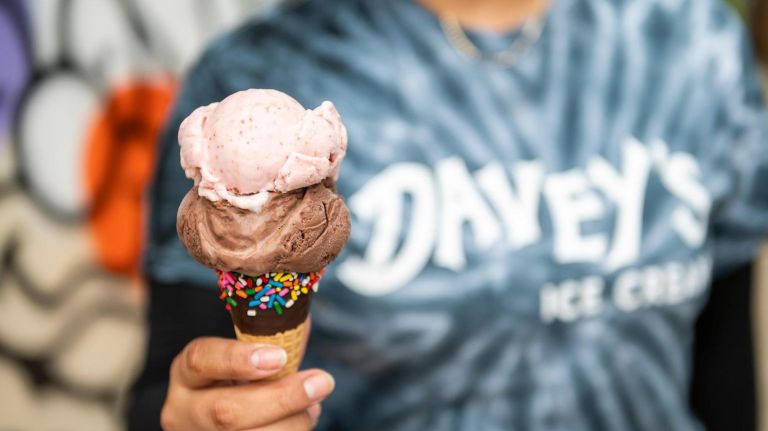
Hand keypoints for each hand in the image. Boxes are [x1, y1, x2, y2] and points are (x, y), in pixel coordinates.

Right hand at [160, 337, 333, 429]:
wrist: (219, 423)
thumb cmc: (239, 383)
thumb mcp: (244, 360)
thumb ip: (272, 341)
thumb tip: (301, 321)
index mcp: (187, 375)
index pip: (201, 360)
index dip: (238, 358)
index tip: (280, 355)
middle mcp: (185, 411)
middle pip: (227, 411)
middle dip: (281, 398)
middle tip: (321, 382)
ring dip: (294, 421)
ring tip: (314, 404)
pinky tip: (304, 418)